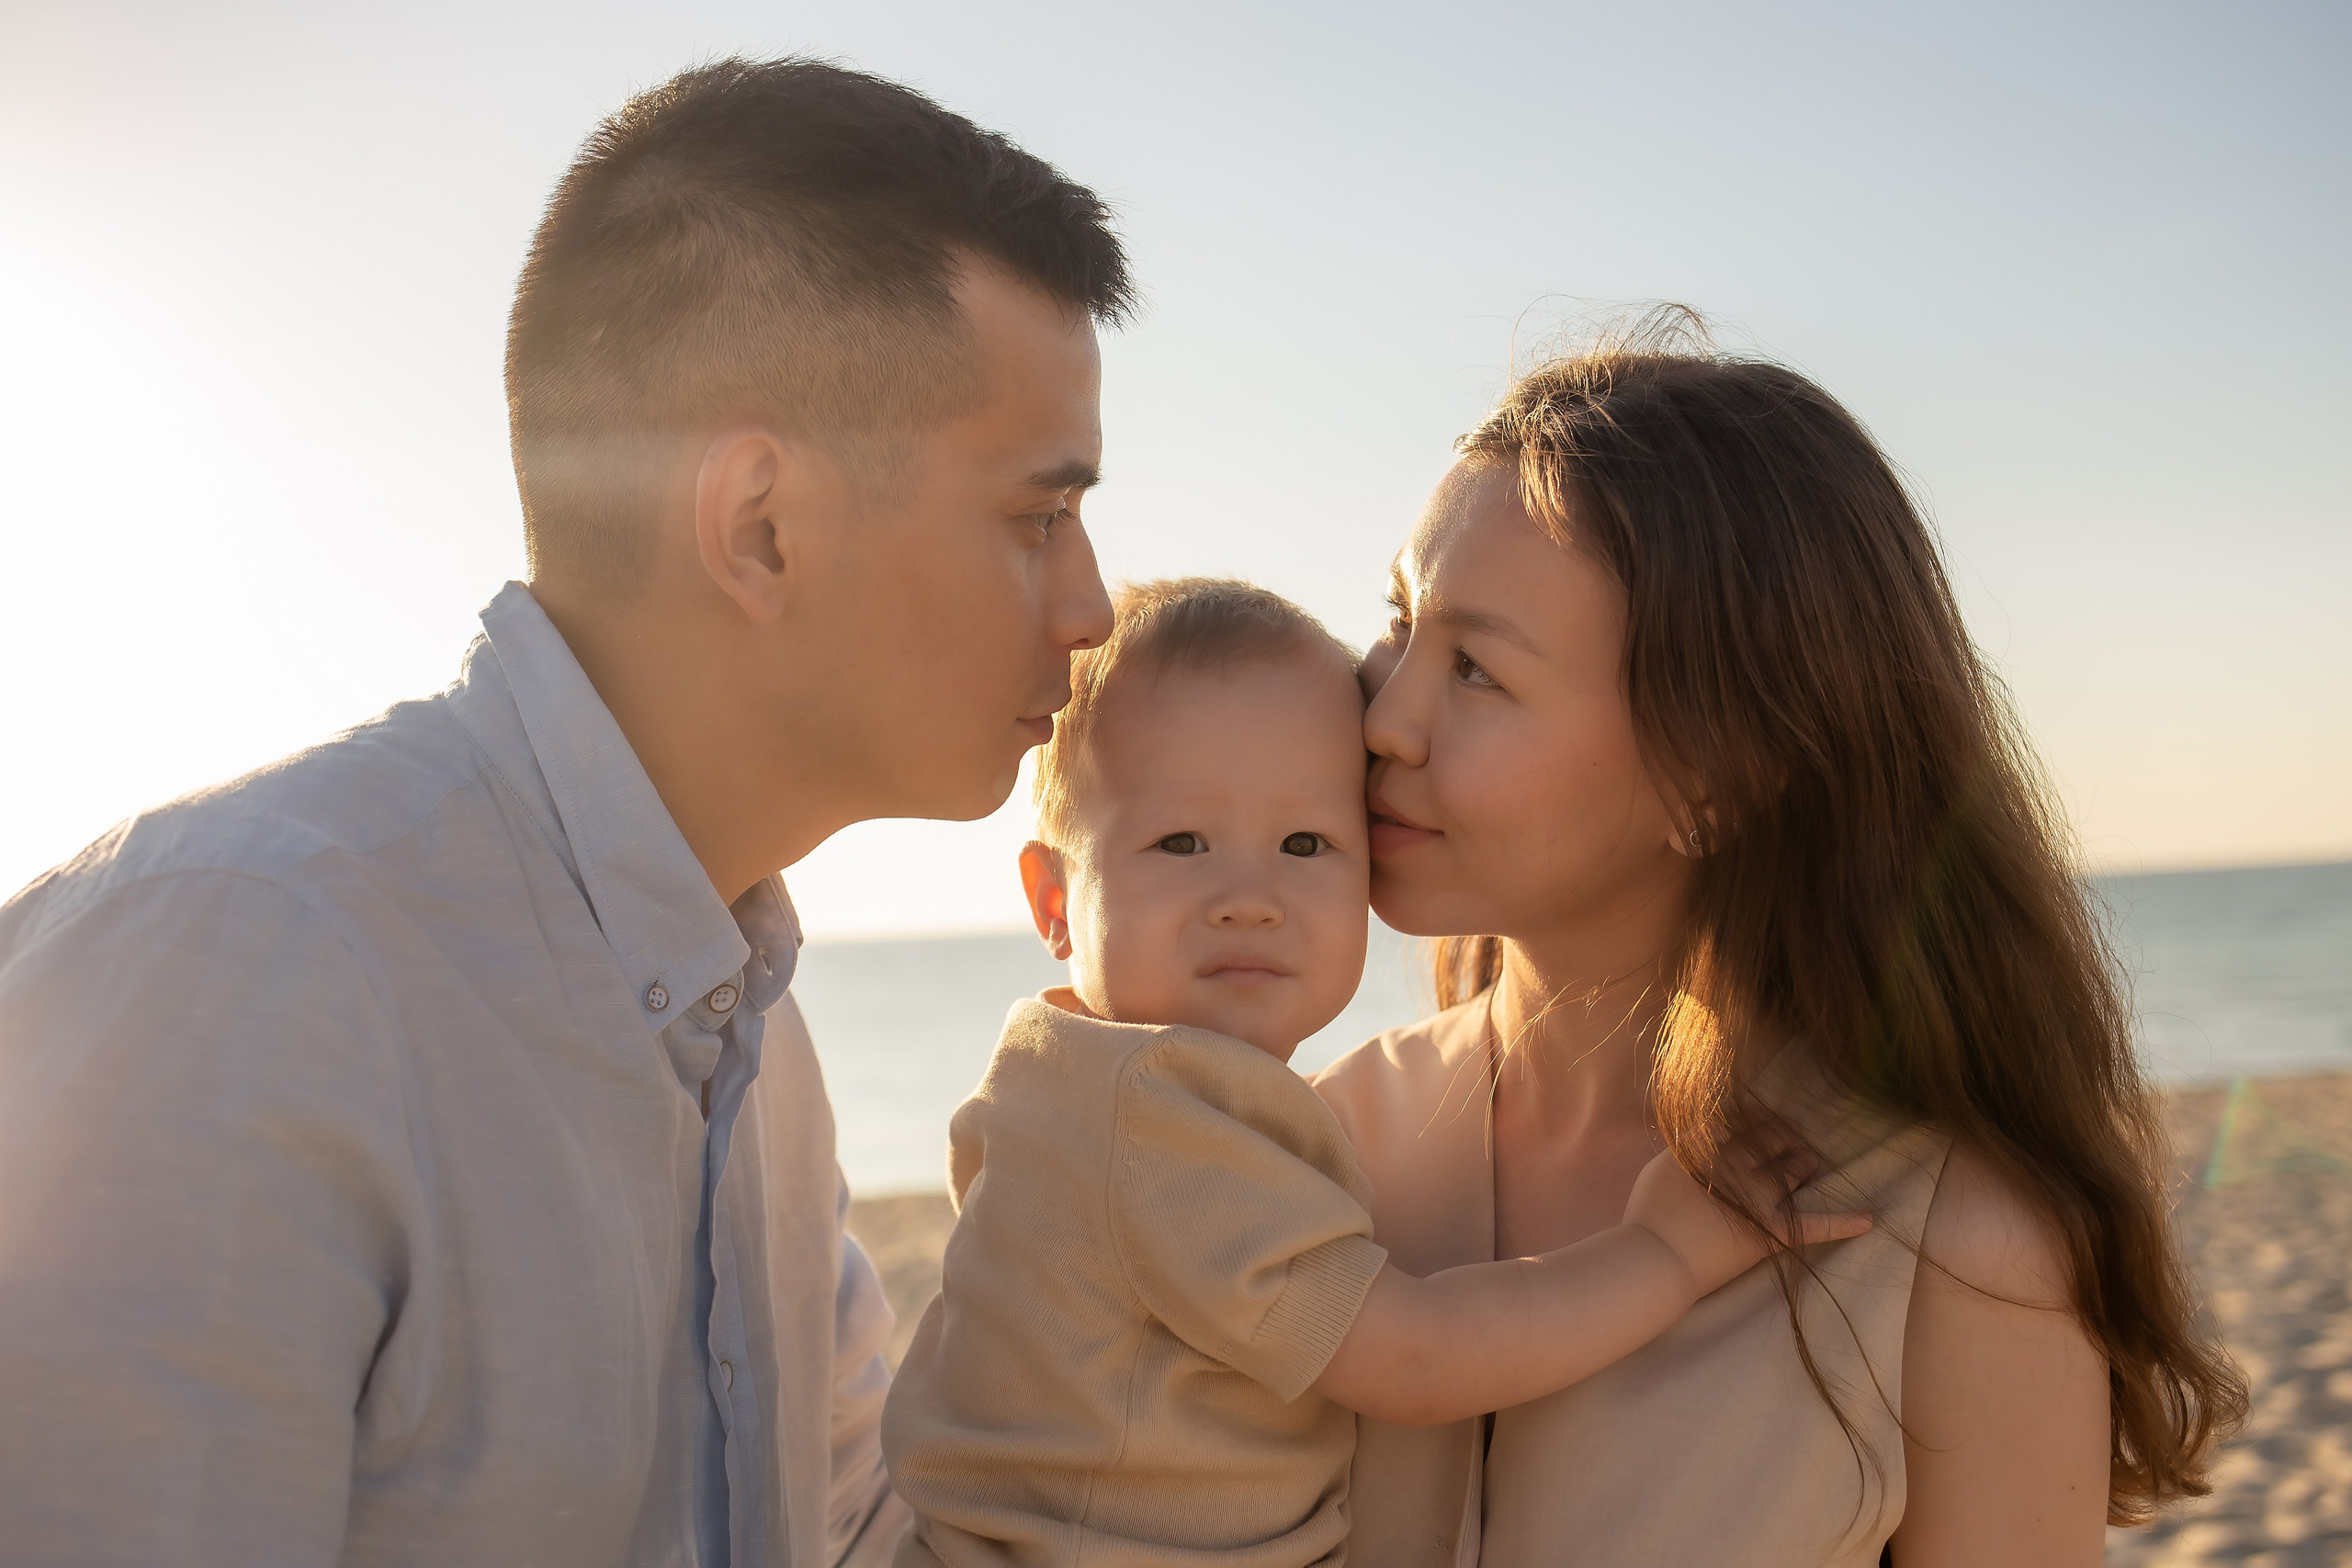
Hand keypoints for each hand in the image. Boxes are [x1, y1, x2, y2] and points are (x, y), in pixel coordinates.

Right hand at [1622, 1124, 1873, 1297]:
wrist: (1658, 1258)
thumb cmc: (1651, 1215)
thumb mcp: (1664, 1166)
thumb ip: (1690, 1148)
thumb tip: (1708, 1135)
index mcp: (1711, 1145)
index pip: (1742, 1121)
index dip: (1754, 1117)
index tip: (1761, 1116)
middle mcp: (1739, 1163)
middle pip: (1771, 1140)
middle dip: (1784, 1135)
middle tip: (1793, 1135)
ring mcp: (1759, 1195)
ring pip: (1793, 1169)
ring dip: (1805, 1161)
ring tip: (1812, 1159)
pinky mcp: (1772, 1229)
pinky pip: (1813, 1225)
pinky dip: (1842, 1222)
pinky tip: (1869, 1219)